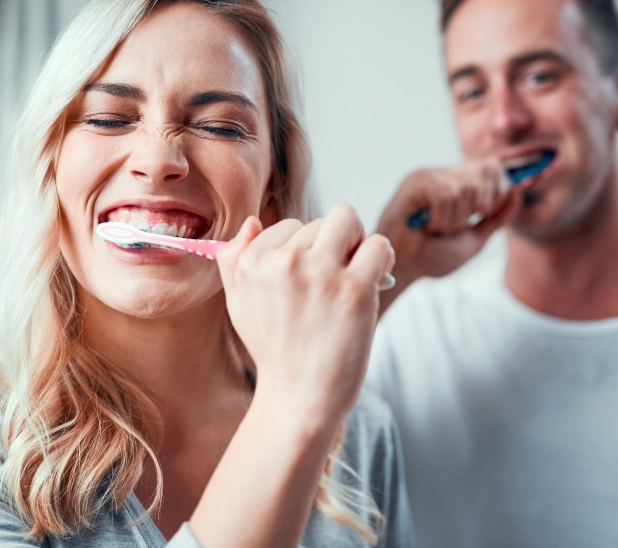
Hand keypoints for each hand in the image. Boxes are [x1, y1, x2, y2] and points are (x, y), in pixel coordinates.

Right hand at [216, 204, 394, 423]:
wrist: (298, 397)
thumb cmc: (274, 350)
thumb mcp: (239, 303)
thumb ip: (236, 259)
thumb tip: (252, 221)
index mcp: (253, 263)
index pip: (289, 226)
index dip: (306, 250)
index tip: (311, 277)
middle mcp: (284, 262)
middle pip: (320, 222)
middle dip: (332, 245)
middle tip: (336, 278)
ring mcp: (320, 274)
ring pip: (348, 220)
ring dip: (357, 243)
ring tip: (356, 273)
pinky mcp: (354, 289)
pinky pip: (378, 245)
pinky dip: (382, 258)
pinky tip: (375, 281)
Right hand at [376, 157, 521, 304]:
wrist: (405, 269)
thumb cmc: (433, 255)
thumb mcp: (475, 238)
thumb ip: (497, 217)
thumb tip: (518, 193)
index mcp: (458, 183)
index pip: (493, 167)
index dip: (501, 188)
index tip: (486, 213)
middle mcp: (444, 174)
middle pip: (485, 172)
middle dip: (480, 206)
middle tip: (458, 226)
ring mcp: (429, 176)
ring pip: (466, 189)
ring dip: (456, 221)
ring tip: (438, 230)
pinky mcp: (415, 183)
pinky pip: (446, 197)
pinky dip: (441, 220)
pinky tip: (426, 227)